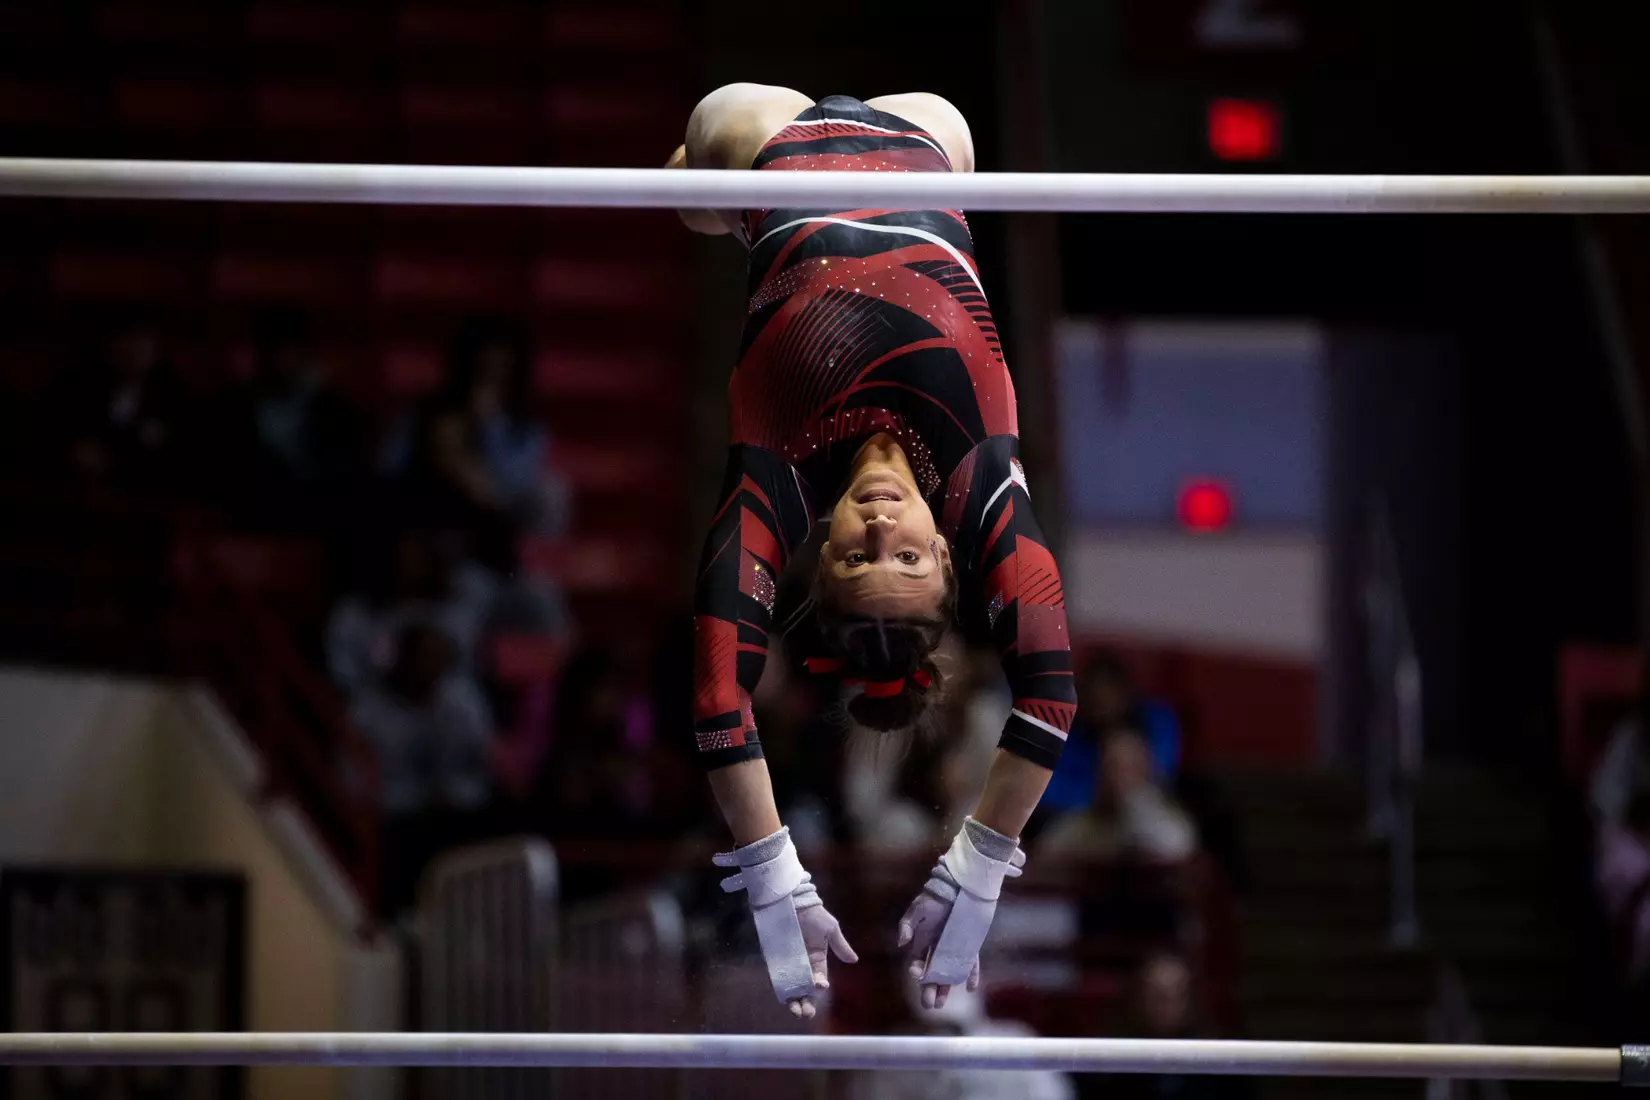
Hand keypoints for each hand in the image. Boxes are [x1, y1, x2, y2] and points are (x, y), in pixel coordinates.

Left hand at [790, 886, 858, 1017]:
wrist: (791, 901)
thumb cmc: (813, 913)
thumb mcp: (830, 929)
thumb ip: (840, 945)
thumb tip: (854, 961)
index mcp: (818, 959)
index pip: (820, 979)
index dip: (820, 986)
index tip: (821, 986)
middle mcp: (803, 965)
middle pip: (806, 990)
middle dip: (808, 1003)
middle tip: (806, 1013)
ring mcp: (789, 964)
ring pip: (793, 989)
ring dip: (795, 1002)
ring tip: (796, 1011)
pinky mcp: (775, 961)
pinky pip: (779, 980)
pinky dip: (782, 991)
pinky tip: (784, 1000)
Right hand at [898, 889, 976, 1009]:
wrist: (958, 887)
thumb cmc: (935, 898)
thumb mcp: (917, 909)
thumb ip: (907, 925)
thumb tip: (901, 943)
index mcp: (923, 941)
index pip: (918, 963)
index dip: (917, 972)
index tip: (916, 975)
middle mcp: (938, 949)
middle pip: (932, 974)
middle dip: (928, 989)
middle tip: (929, 1005)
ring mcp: (954, 949)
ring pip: (949, 973)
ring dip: (945, 987)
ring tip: (941, 1003)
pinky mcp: (969, 946)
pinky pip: (970, 963)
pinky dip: (971, 975)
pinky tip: (970, 987)